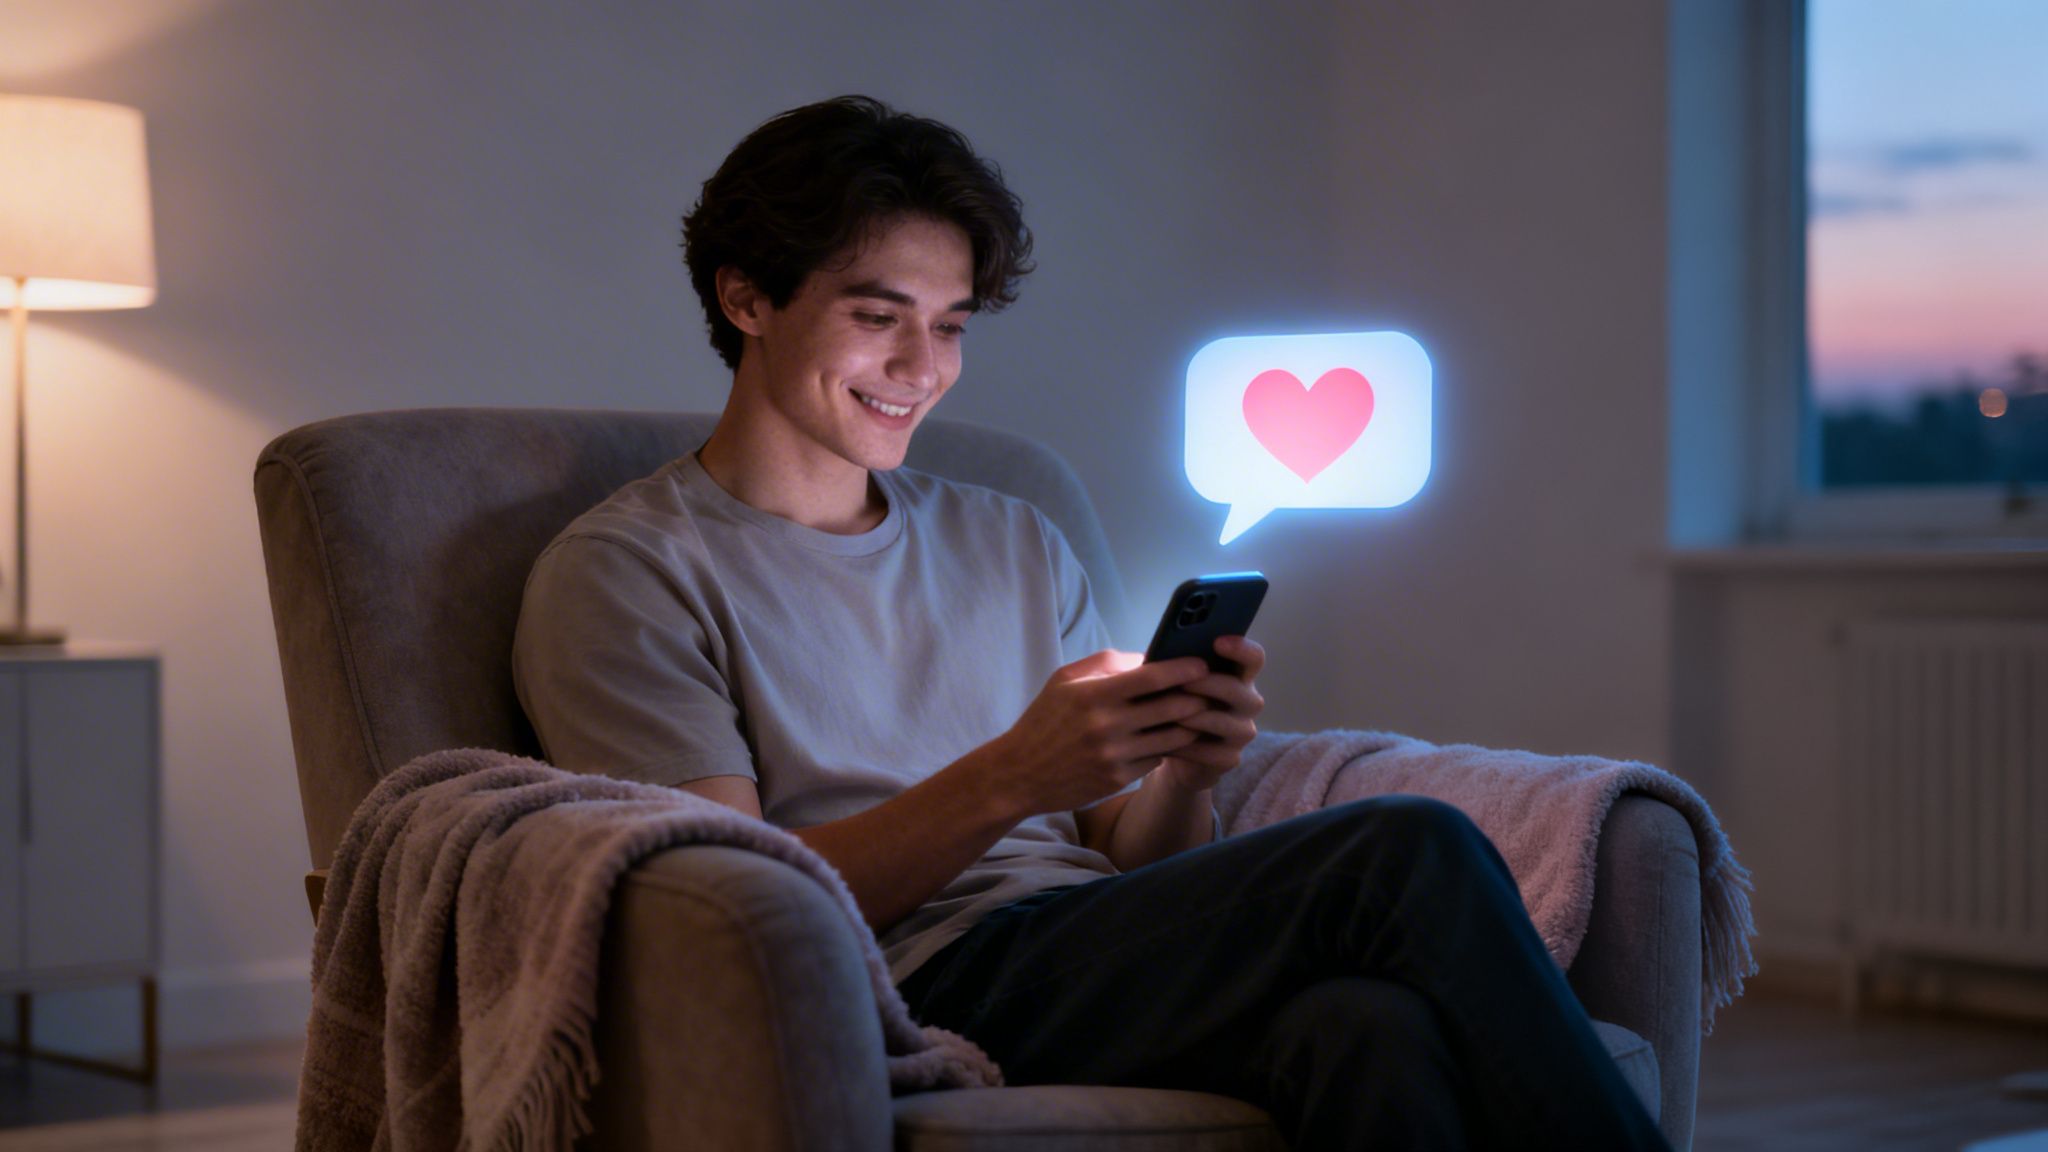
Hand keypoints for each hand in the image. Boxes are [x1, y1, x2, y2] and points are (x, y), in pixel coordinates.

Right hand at [988, 650, 1212, 814]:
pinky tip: (1170, 739)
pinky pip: (1156, 759)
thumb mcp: (1064, 681)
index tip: (1202, 664)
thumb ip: (1106, 663)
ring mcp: (1114, 756)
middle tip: (1210, 690)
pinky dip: (1166, 747)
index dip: (1182, 669)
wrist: (1019, 774)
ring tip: (1198, 714)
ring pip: (1172, 737)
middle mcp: (1107, 726)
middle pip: (1172, 707)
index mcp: (1094, 695)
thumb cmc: (1044, 720)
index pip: (1151, 677)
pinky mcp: (1118, 779)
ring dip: (1190, 725)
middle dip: (1197, 697)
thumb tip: (1146, 657)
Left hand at [1152, 635, 1265, 793]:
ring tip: (1174, 716)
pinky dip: (1191, 748)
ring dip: (1200, 718)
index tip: (1217, 641)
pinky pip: (1215, 753)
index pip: (1253, 658)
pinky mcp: (1230, 758)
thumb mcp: (1172, 681)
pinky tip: (1171, 744)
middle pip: (1241, 691)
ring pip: (1229, 724)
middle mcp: (1247, 702)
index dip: (1241, 648)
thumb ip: (1174, 665)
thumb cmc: (1173, 703)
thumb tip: (1158, 653)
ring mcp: (1242, 732)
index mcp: (1237, 676)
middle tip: (1184, 682)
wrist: (1171, 747)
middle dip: (1210, 685)